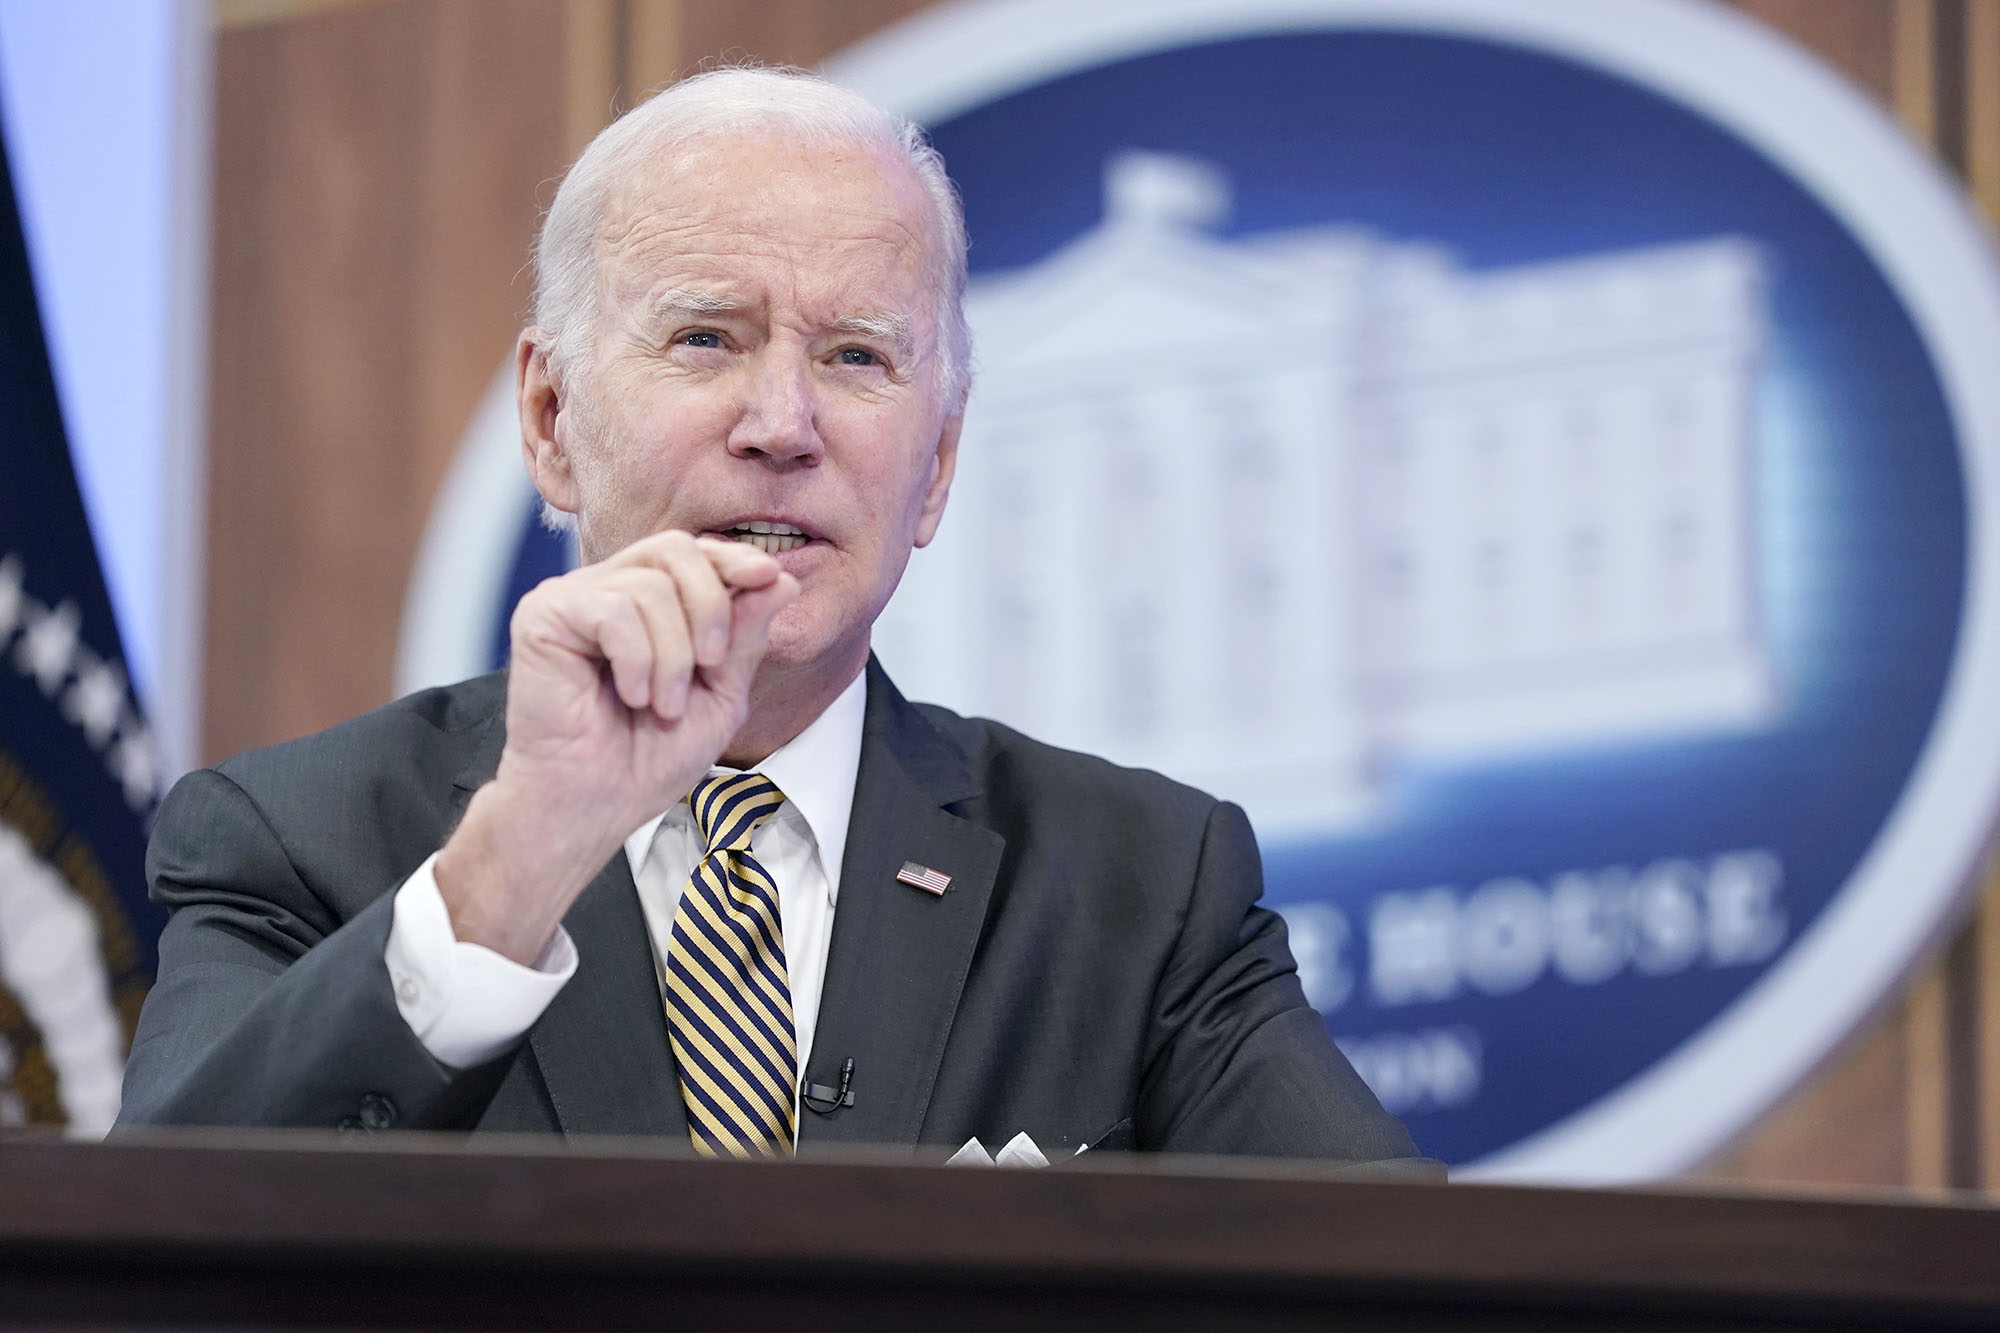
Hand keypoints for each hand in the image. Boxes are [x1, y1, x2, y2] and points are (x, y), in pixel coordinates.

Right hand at [435, 530, 799, 962]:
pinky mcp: (543, 617)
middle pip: (674, 549)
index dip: (734, 558)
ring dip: (673, 655)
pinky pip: (613, 610)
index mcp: (646, 604)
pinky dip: (638, 660)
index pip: (693, 552)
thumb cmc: (646, 759)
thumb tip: (781, 579)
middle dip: (710, 605)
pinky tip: (632, 697)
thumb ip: (745, 636)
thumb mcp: (720, 694)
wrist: (594, 805)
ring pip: (650, 586)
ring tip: (662, 705)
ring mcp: (571, 599)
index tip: (770, 576)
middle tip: (711, 663)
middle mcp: (606, 590)